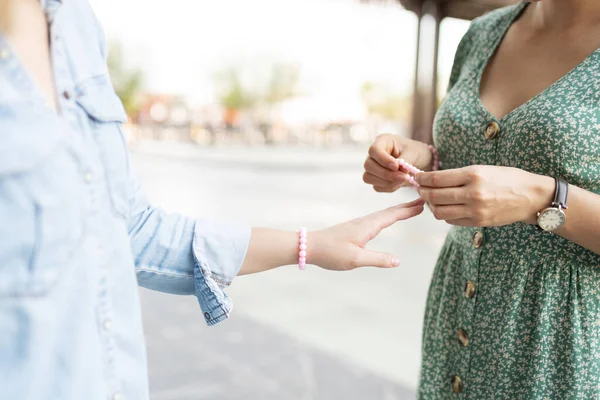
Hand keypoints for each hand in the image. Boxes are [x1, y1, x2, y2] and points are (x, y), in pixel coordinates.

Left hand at [309, 198, 424, 269]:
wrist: (309, 246)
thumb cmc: (331, 253)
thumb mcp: (355, 259)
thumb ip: (377, 260)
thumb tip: (398, 261)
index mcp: (367, 226)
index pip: (392, 216)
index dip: (407, 210)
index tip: (422, 204)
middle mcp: (364, 222)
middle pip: (389, 212)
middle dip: (405, 207)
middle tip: (422, 201)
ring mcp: (358, 225)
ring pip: (382, 215)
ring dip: (397, 211)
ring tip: (409, 209)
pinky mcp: (354, 229)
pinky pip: (376, 220)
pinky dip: (387, 217)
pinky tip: (386, 220)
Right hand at [363, 134, 432, 191]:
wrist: (420, 161)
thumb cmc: (415, 152)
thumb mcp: (413, 152)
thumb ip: (405, 160)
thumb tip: (399, 170)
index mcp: (382, 142)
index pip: (374, 150)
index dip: (383, 160)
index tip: (396, 166)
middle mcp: (374, 155)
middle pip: (368, 165)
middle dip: (386, 174)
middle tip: (403, 177)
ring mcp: (373, 168)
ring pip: (369, 177)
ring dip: (387, 182)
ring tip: (403, 179)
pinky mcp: (376, 179)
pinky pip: (377, 187)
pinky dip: (389, 187)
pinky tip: (399, 183)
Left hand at [416, 166, 554, 226]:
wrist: (532, 197)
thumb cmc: (508, 178)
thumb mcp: (483, 169)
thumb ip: (459, 175)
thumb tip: (433, 180)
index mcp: (473, 174)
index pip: (436, 179)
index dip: (422, 179)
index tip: (417, 178)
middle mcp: (472, 193)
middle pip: (434, 196)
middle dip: (422, 192)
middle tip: (420, 189)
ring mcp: (475, 210)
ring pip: (439, 212)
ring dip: (432, 206)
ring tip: (432, 199)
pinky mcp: (478, 222)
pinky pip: (451, 221)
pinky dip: (445, 214)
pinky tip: (448, 207)